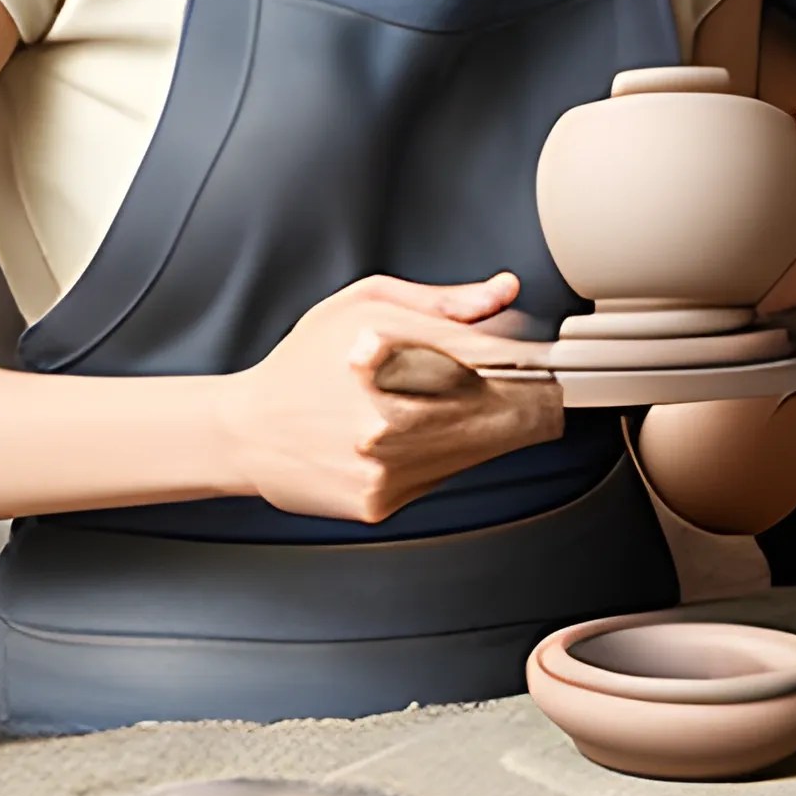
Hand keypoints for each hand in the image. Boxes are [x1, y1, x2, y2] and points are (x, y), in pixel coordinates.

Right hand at [219, 271, 562, 522]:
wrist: (246, 429)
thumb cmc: (307, 360)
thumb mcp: (367, 303)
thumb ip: (444, 302)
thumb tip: (504, 294)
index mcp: (394, 349)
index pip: (505, 359)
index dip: (538, 360)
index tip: (549, 361)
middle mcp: (393, 413)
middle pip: (506, 411)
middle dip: (523, 396)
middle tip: (526, 386)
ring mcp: (389, 464)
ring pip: (482, 448)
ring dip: (490, 427)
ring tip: (455, 404)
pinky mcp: (382, 501)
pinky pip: (445, 476)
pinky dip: (447, 455)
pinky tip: (418, 436)